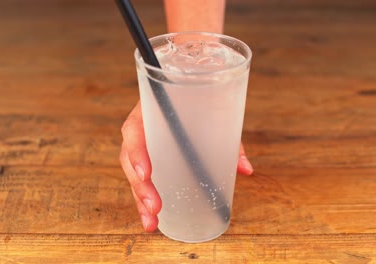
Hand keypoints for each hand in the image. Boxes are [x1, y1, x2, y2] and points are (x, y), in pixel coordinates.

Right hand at [119, 100, 253, 231]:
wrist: (195, 80)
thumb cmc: (201, 94)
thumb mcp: (218, 109)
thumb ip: (230, 138)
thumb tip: (245, 169)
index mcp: (151, 109)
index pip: (135, 129)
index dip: (137, 152)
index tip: (147, 174)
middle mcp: (143, 126)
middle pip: (130, 157)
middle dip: (140, 186)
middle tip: (155, 209)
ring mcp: (145, 142)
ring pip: (133, 171)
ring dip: (140, 198)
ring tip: (151, 223)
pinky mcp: (152, 154)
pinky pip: (143, 175)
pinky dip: (146, 195)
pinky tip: (153, 216)